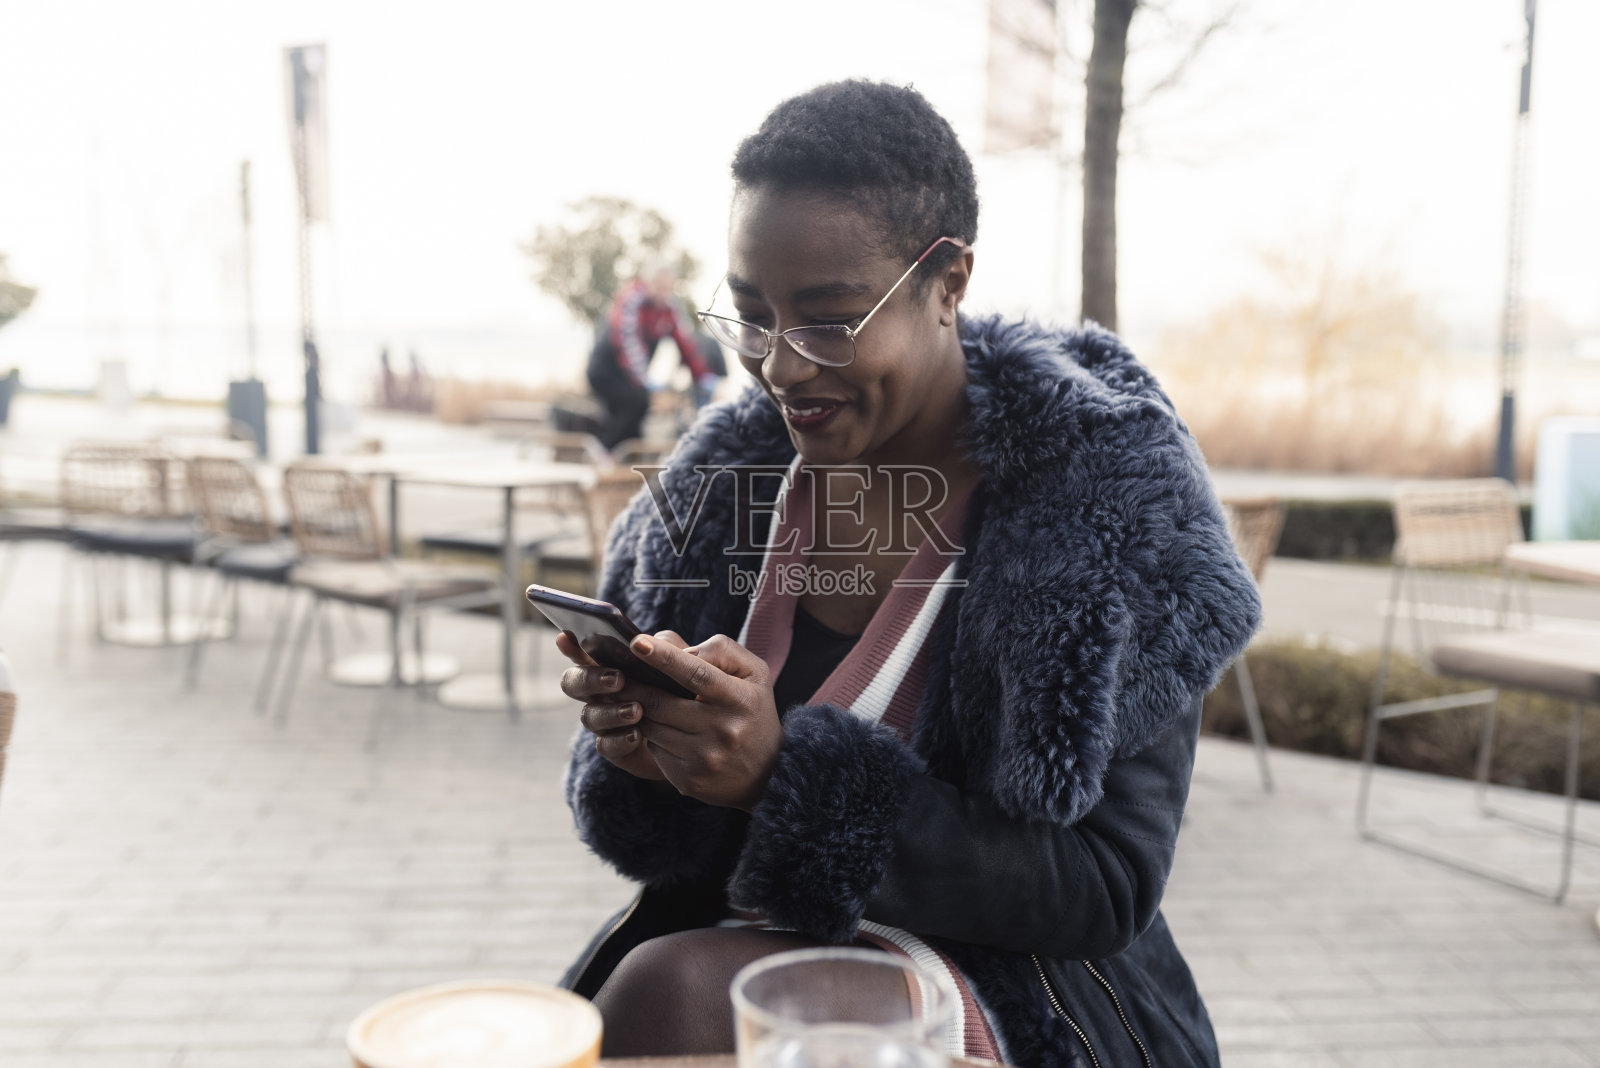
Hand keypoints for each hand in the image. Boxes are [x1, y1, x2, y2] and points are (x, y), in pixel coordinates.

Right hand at [557, 629, 674, 782]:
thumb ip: (673, 648)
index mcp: (610, 665)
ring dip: (610, 712)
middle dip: (591, 679)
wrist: (701, 734)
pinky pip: (605, 745)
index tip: (566, 636)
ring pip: (588, 716)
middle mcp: (600, 693)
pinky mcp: (617, 748)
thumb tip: (664, 644)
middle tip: (618, 678)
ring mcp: (605, 721)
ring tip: (636, 710)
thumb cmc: (687, 688)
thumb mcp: (685, 662)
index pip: (582, 653)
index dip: (570, 645)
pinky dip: (619, 739)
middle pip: (574, 683)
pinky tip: (637, 734)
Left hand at [623, 632, 781, 811]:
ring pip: (651, 726)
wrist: (768, 774)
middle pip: (660, 702)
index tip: (636, 642)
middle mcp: (722, 730)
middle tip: (615, 672)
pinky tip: (658, 728)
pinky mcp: (688, 780)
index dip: (663, 656)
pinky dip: (651, 735)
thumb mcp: (754, 674)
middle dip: (633, 685)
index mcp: (737, 699)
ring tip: (634, 698)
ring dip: (639, 710)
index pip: (695, 673)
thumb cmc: (754, 711)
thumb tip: (681, 651)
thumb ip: (722, 652)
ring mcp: (703, 758)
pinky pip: (654, 749)